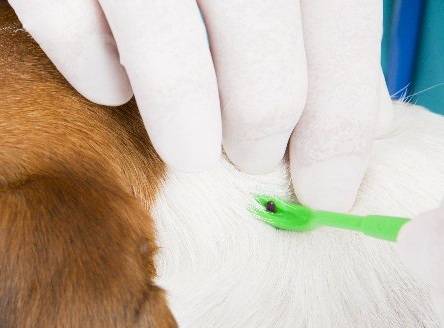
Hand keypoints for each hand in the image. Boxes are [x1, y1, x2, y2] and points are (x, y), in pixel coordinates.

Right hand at [8, 0, 390, 210]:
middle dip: (262, 141)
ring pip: (174, 69)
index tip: (329, 191)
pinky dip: (102, 82)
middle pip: (265, 75)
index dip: (340, 129)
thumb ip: (324, 20)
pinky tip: (116, 87)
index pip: (342, 32)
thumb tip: (365, 121)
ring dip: (189, 136)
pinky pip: (79, 42)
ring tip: (192, 152)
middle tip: (253, 158)